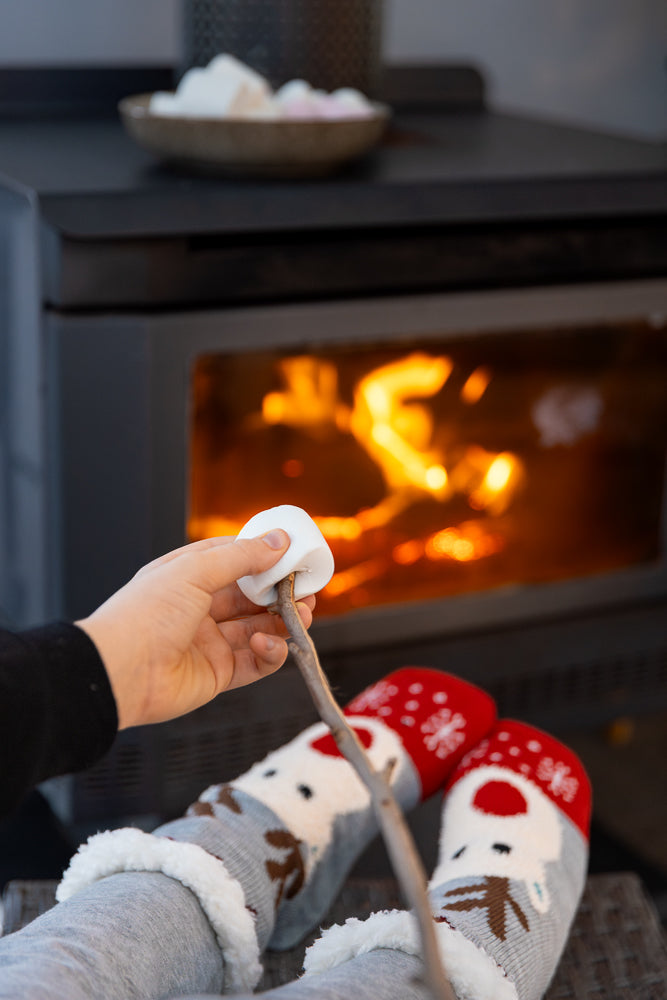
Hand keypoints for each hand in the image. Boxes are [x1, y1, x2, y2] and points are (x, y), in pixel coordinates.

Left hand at [76, 532, 314, 729]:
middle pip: (252, 597)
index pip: (234, 559)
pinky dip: (270, 653)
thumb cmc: (145, 614)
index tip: (294, 555)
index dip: (265, 556)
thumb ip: (242, 557)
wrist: (118, 673)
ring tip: (302, 616)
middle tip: (307, 591)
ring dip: (284, 622)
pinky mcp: (217, 674)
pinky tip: (267, 644)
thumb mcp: (195, 570)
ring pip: (259, 629)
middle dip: (282, 593)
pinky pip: (255, 663)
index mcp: (188, 575)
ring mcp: (209, 642)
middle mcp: (199, 608)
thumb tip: (279, 540)